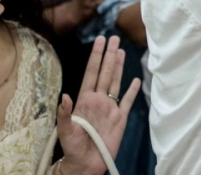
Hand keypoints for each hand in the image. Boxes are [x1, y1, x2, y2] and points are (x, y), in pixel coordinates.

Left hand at [58, 36, 140, 174]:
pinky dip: (131, 91)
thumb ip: (65, 113)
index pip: (92, 72)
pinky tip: (135, 79)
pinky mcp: (120, 119)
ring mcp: (110, 108)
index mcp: (85, 99)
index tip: (99, 40)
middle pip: (106, 73)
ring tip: (122, 51)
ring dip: (119, 67)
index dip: (96, 56)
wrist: (86, 164)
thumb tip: (65, 96)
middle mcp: (98, 99)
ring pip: (116, 82)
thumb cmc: (73, 148)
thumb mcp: (65, 130)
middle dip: (109, 55)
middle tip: (114, 38)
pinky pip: (127, 102)